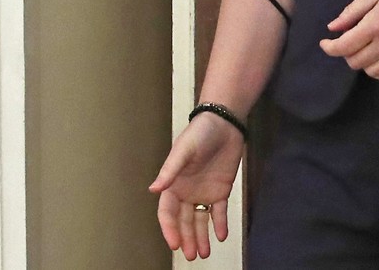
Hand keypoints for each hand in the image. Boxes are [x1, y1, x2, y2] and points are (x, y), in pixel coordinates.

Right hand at [150, 112, 243, 259]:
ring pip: (200, 220)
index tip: (175, 244)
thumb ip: (170, 170)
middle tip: (191, 255)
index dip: (170, 229)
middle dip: (187, 239)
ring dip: (201, 236)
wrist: (225, 123)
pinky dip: (219, 224)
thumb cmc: (200, 133)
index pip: (168, 213)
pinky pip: (219, 211)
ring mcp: (203, 192)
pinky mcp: (220, 189)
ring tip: (203, 253)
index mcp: (174, 185)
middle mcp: (187, 192)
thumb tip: (153, 189)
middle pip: (183, 221)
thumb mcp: (184, 150)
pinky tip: (220, 236)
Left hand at [320, 0, 378, 79]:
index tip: (325, 43)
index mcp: (376, 24)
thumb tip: (332, 28)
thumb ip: (352, 11)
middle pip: (354, 62)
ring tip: (367, 46)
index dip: (329, 48)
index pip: (343, 47)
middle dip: (346, 52)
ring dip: (362, 61)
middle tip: (351, 39)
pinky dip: (378, 69)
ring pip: (370, 71)